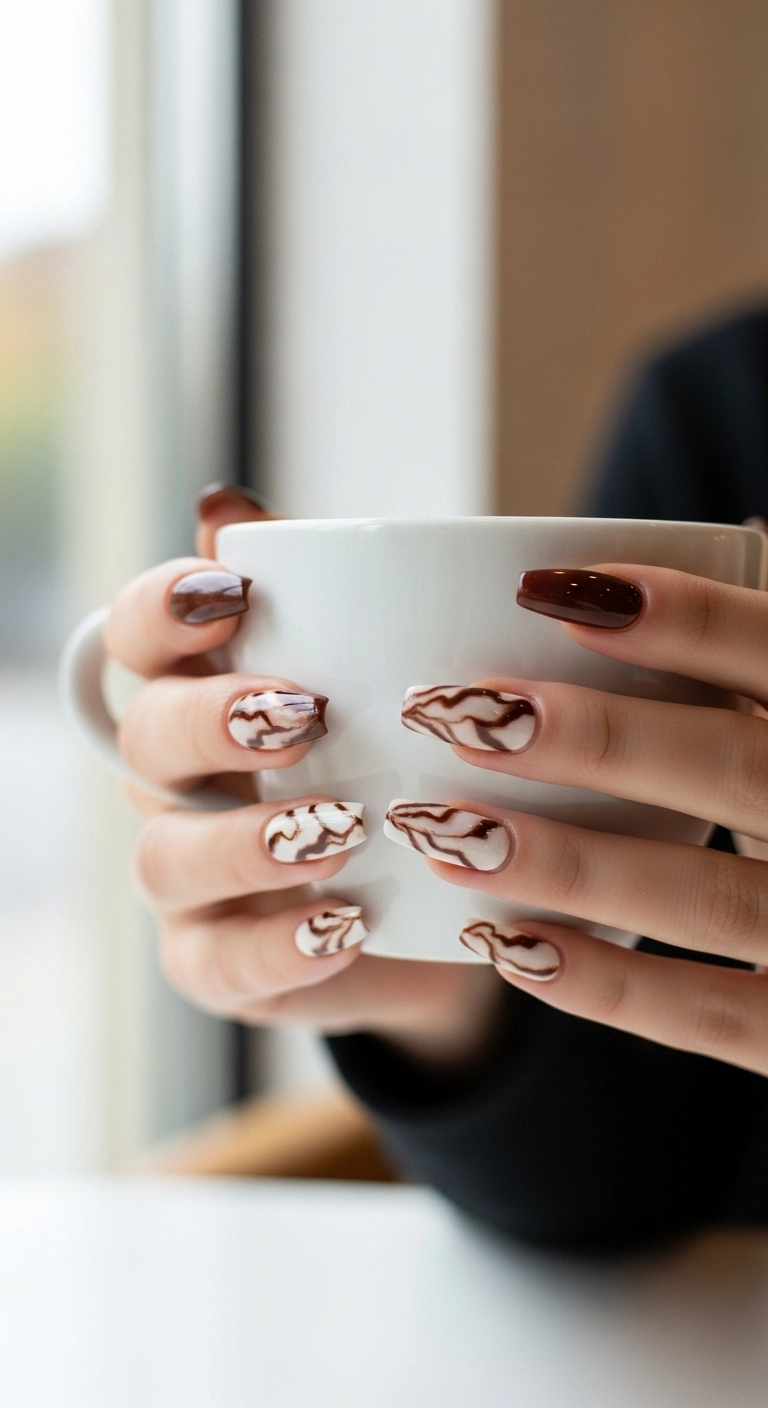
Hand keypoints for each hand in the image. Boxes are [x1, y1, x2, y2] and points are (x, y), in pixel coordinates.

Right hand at [104, 485, 498, 1066]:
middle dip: (212, 720)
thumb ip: (318, 592)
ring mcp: (188, 879)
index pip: (137, 638)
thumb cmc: (395, 764)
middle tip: (304, 713)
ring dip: (248, 840)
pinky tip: (345, 923)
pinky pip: (218, 962)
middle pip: (146, 740)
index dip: (163, 609)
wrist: (436, 905)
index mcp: (201, 695)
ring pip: (167, 857)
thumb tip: (226, 499)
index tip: (233, 590)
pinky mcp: (215, 962)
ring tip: (343, 827)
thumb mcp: (375, 674)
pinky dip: (279, 944)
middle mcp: (175, 784)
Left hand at [392, 564, 767, 1076]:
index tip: (546, 593)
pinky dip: (608, 985)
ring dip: (566, 861)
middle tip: (450, 711)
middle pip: (737, 767)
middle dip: (594, 738)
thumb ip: (767, 654)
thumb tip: (735, 531)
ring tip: (438, 828)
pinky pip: (712, 1016)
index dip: (685, 621)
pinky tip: (506, 944)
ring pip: (706, 894)